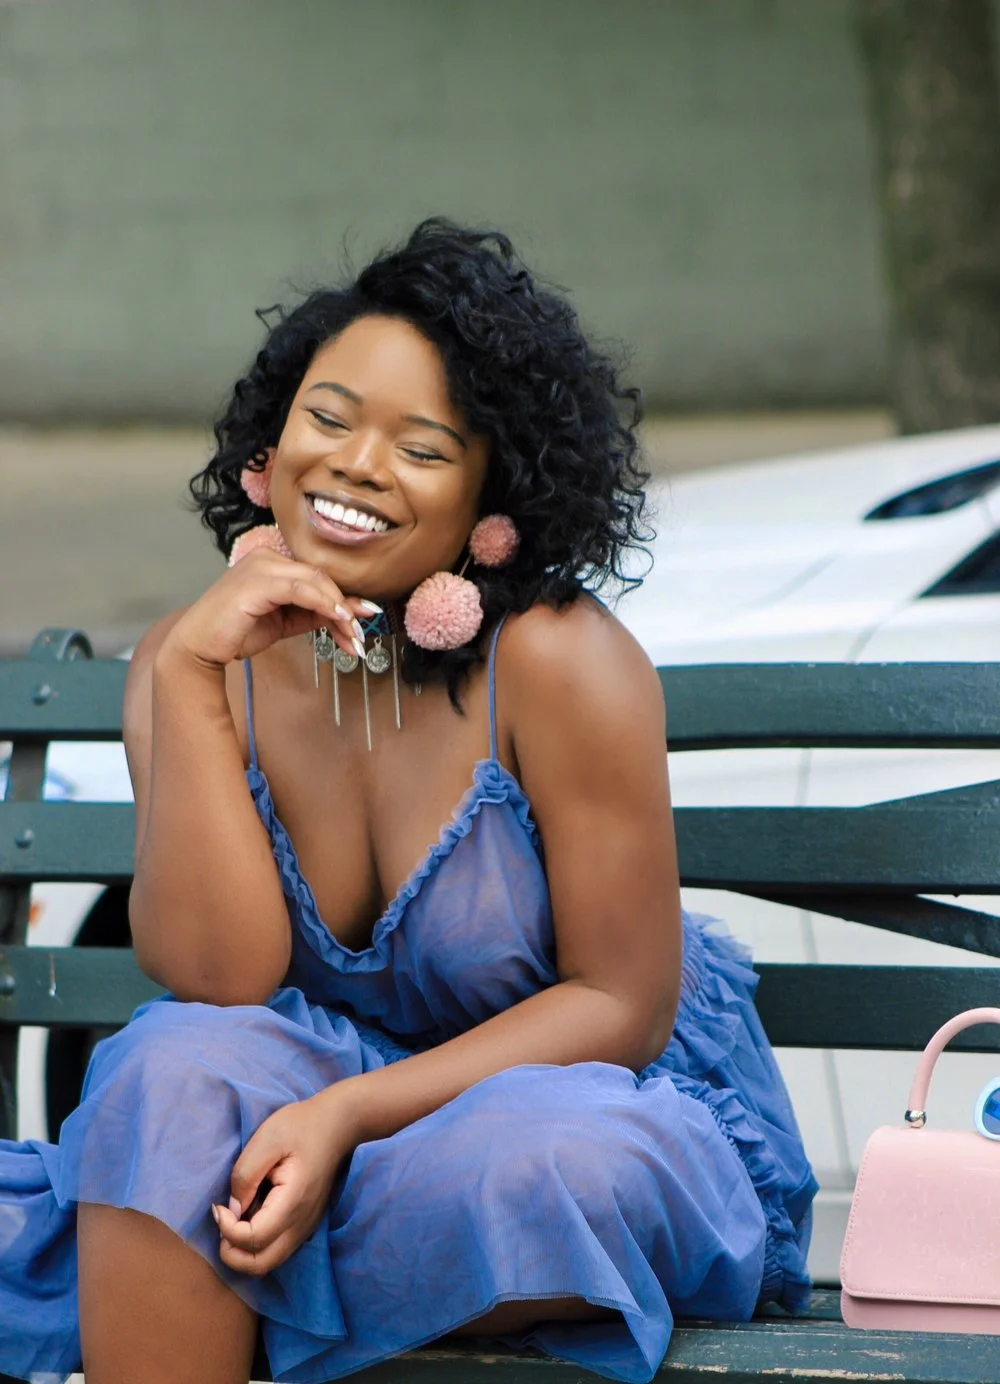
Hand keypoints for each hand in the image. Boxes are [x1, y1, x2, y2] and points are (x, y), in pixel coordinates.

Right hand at [166, 548, 378, 668]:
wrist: (198, 646)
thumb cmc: (235, 632)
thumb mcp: (284, 622)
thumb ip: (312, 614)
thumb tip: (347, 615)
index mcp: (272, 562)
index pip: (317, 577)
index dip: (342, 600)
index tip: (362, 622)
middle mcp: (267, 557)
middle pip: (321, 578)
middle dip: (346, 608)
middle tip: (361, 635)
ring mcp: (261, 566)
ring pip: (316, 582)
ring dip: (340, 610)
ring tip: (354, 636)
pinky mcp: (258, 581)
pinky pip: (302, 589)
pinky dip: (324, 604)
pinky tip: (339, 620)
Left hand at [213, 1088, 359, 1276]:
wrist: (337, 1124)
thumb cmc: (301, 1126)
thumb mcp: (266, 1139)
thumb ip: (245, 1176)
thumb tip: (233, 1209)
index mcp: (292, 1202)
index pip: (254, 1239)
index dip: (227, 1229)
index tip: (218, 1206)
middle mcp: (301, 1223)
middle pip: (260, 1264)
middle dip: (232, 1253)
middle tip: (222, 1223)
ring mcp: (306, 1227)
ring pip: (269, 1262)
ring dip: (243, 1252)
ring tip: (233, 1223)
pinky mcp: (305, 1224)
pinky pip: (277, 1249)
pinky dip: (257, 1246)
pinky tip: (251, 1219)